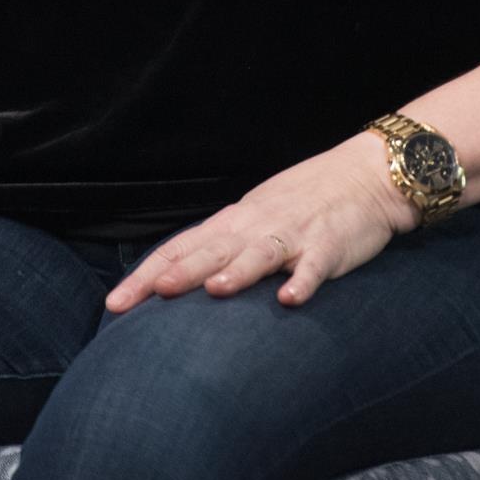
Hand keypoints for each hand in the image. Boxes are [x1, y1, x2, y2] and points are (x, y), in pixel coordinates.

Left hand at [105, 133, 416, 312]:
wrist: (365, 175)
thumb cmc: (304, 202)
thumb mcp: (255, 219)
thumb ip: (221, 247)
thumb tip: (174, 278)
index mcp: (234, 222)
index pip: (181, 248)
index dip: (146, 274)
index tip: (114, 305)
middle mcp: (256, 226)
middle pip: (211, 250)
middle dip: (177, 274)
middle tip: (146, 297)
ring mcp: (293, 234)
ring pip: (260, 253)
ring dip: (238, 271)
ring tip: (215, 290)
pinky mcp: (330, 245)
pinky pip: (315, 265)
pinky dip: (303, 281)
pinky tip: (290, 299)